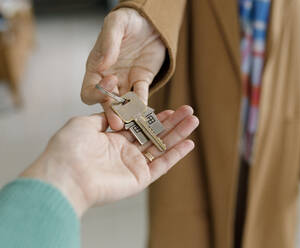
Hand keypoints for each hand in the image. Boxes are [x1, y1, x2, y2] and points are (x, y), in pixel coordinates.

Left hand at [21, 106, 197, 216]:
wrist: (65, 175)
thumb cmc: (69, 147)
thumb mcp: (84, 123)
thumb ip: (104, 117)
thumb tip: (116, 111)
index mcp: (112, 139)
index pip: (139, 126)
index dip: (155, 117)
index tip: (169, 108)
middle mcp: (124, 152)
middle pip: (154, 134)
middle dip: (172, 123)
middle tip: (188, 110)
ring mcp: (133, 166)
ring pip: (161, 147)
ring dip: (178, 134)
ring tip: (194, 120)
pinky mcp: (140, 178)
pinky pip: (162, 165)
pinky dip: (176, 154)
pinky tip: (190, 142)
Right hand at [81, 8, 165, 130]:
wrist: (148, 21)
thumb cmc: (128, 21)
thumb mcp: (116, 24)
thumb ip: (108, 42)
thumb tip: (103, 64)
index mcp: (96, 68)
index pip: (89, 89)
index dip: (96, 92)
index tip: (110, 83)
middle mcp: (109, 78)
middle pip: (106, 102)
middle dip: (112, 112)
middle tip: (118, 123)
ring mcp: (125, 82)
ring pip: (124, 103)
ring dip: (128, 113)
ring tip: (134, 122)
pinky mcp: (141, 81)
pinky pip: (141, 95)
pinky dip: (143, 104)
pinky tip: (146, 111)